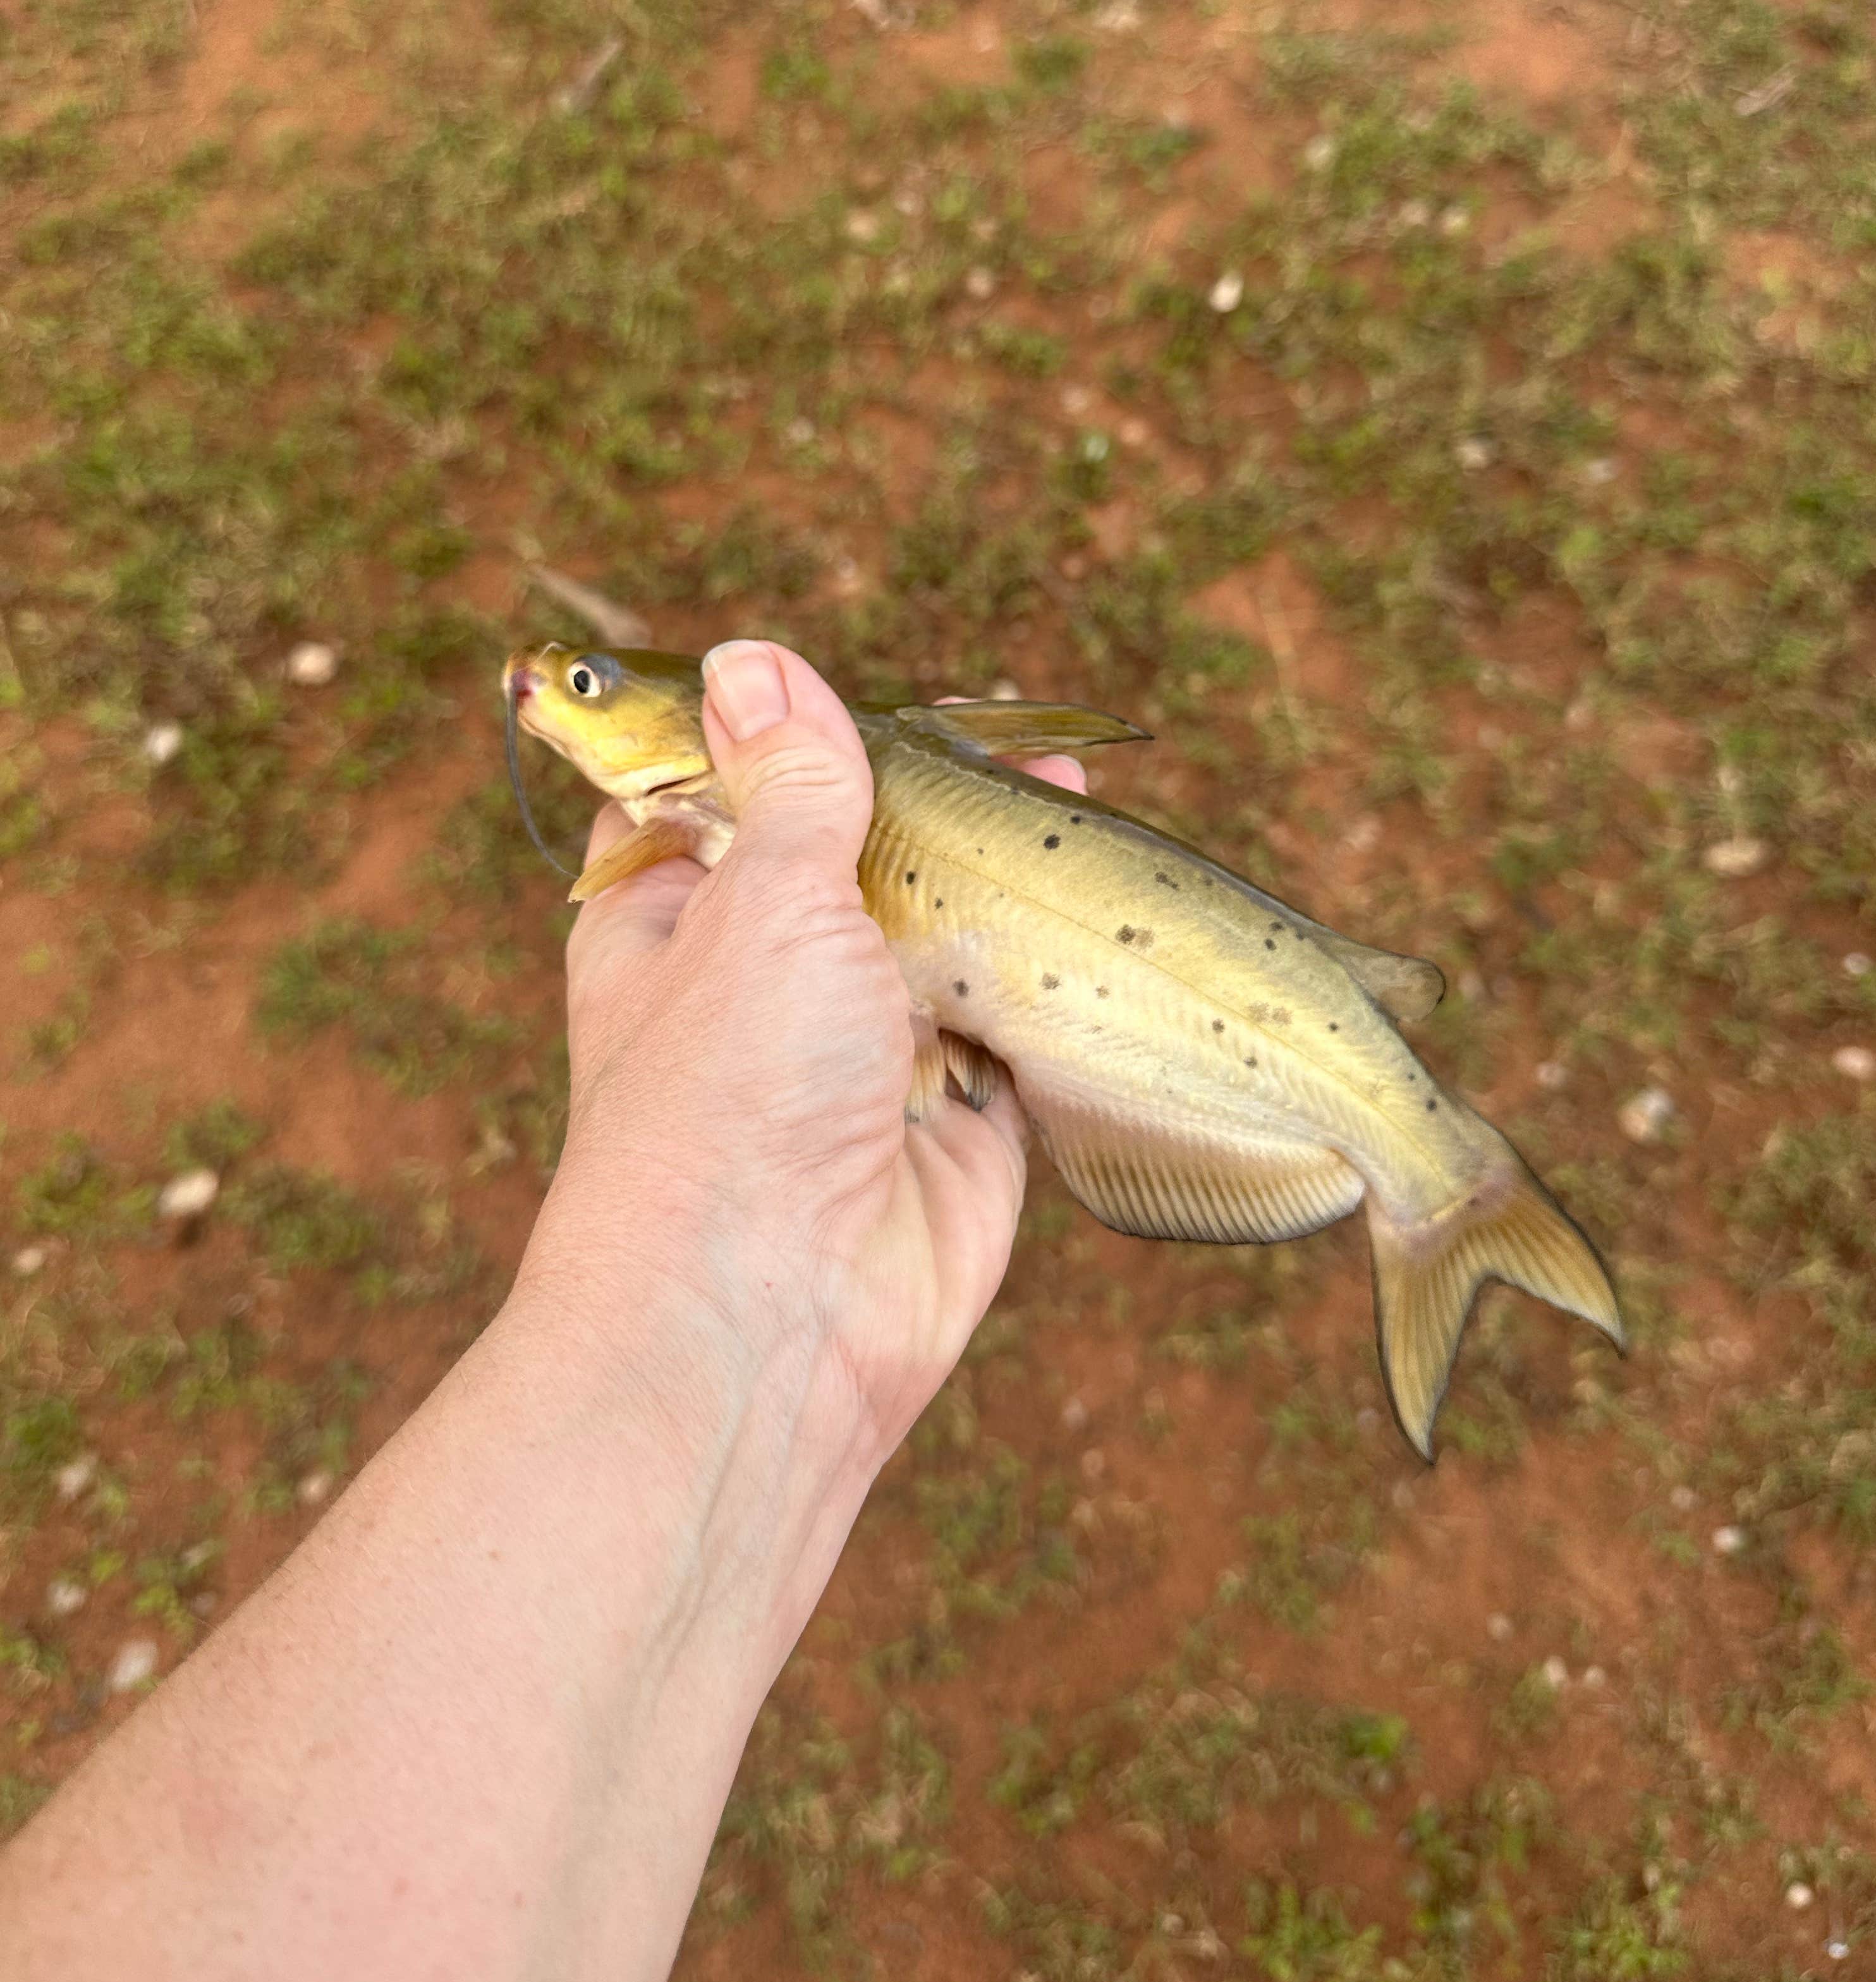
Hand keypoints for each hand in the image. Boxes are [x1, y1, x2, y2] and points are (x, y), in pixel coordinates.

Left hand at [518, 640, 1085, 1476]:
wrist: (772, 1321)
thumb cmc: (728, 1096)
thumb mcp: (762, 901)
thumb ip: (792, 785)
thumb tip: (750, 661)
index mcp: (671, 921)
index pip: (718, 801)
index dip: (783, 742)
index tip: (858, 692)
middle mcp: (762, 984)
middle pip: (853, 863)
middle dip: (927, 807)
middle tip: (1007, 739)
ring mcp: (861, 1055)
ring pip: (942, 941)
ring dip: (999, 885)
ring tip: (1071, 795)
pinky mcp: (956, 1121)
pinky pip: (1014, 1029)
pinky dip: (1051, 984)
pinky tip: (1098, 909)